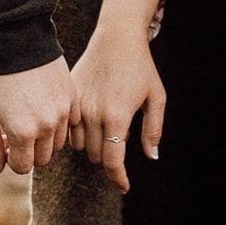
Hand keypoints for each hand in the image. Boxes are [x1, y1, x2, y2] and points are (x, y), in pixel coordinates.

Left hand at [0, 58, 76, 176]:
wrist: (16, 39)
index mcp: (22, 132)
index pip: (23, 167)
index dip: (11, 159)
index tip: (5, 143)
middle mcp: (47, 126)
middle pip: (43, 158)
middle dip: (28, 151)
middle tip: (15, 130)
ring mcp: (63, 112)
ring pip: (58, 143)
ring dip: (44, 138)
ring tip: (29, 116)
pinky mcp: (72, 98)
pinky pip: (69, 123)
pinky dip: (58, 122)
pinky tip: (43, 105)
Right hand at [69, 22, 165, 194]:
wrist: (116, 37)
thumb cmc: (141, 68)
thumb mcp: (156, 97)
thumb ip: (153, 130)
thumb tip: (151, 157)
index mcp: (116, 117)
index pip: (112, 161)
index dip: (118, 179)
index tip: (124, 187)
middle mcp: (93, 114)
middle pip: (95, 156)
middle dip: (108, 156)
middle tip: (121, 138)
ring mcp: (77, 106)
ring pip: (79, 145)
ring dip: (92, 145)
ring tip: (106, 127)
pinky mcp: (68, 98)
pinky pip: (68, 129)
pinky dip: (78, 132)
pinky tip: (91, 120)